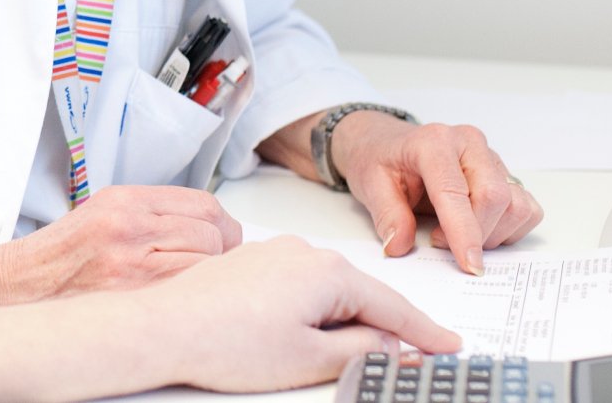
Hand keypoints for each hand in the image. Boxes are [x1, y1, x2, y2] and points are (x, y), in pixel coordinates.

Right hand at [0, 185, 240, 312]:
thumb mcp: (101, 214)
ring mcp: (129, 264)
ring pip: (204, 264)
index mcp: (123, 201)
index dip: (222, 225)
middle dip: (220, 253)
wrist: (13, 287)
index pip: (203, 204)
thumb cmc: (56, 258)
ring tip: (191, 287)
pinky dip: (188, 299)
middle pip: (212, 234)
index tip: (224, 238)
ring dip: (206, 278)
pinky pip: (182, 294)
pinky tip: (178, 303)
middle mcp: (129, 226)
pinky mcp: (127, 298)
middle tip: (212, 268)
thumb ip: (150, 215)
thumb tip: (204, 227)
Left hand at [135, 236, 461, 393]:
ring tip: (348, 352)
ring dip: (343, 319)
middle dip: (384, 327)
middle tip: (412, 355)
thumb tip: (391, 345)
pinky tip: (306, 332)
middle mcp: (304, 252)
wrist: (164, 329)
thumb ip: (361, 351)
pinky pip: (298, 286)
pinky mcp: (250, 263)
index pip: (392, 307)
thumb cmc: (229, 343)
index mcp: (329, 272)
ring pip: (327, 290)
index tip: (447, 345)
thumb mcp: (310, 359)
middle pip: (361, 295)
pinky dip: (313, 309)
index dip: (423, 332)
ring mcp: (275, 253)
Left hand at [331, 113, 542, 274]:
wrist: (385, 142)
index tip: (469, 265)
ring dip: (492, 233)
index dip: (465, 232)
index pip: (457, 192)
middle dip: (475, 234)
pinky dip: (509, 227)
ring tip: (457, 233)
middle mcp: (469, 144)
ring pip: (515, 205)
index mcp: (434, 142)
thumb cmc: (380, 160)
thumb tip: (399, 245)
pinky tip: (480, 227)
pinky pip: (526, 207)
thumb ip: (387, 216)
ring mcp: (490, 157)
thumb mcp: (369, 185)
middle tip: (440, 242)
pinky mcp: (503, 173)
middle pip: (494, 197)